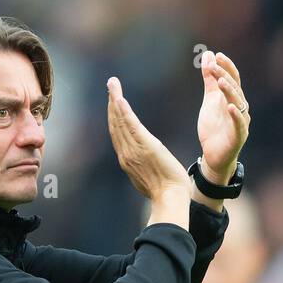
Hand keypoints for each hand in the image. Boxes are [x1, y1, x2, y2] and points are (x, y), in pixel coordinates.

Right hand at [107, 76, 189, 210]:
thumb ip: (143, 166)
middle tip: (111, 85)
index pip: (118, 133)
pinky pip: (131, 126)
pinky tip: (120, 99)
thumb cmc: (166, 191)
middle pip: (115, 124)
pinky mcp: (146, 146)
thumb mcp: (149, 177)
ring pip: (120, 121)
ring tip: (113, 84)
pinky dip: (124, 112)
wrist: (171, 198)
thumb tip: (145, 161)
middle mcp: (126, 154)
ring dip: (115, 100)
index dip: (114, 116)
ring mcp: (134, 150)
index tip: (113, 102)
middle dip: (111, 103)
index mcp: (128, 160)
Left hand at [196, 50, 249, 185]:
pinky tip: (230, 107)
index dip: (227, 67)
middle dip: (225, 76)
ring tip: (220, 82)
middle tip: (214, 67)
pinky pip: (239, 125)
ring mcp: (240, 122)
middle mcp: (240, 108)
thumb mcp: (209, 100)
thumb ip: (209, 80)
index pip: (233, 79)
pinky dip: (236, 116)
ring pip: (238, 104)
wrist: (213, 156)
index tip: (217, 55)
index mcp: (233, 99)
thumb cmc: (214, 128)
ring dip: (230, 92)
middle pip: (235, 89)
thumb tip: (209, 56)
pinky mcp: (238, 137)